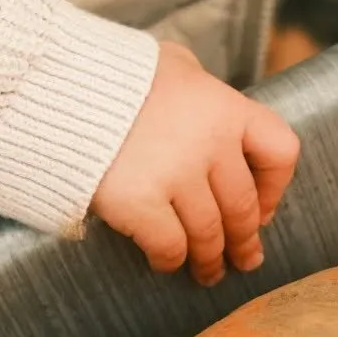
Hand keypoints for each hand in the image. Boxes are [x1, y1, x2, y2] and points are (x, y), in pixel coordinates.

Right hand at [92, 43, 300, 286]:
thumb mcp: (171, 64)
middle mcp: (210, 144)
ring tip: (207, 272)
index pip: (280, 152)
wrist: (57, 86)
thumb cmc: (114, 73)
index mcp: (225, 107)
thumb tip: (208, 107)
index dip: (274, 188)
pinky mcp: (139, 203)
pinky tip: (165, 263)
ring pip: (209, 234)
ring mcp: (176, 176)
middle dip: (244, 239)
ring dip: (210, 260)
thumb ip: (198, 88)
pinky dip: (170, 260)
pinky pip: (169, 246)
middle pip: (242, 206)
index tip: (262, 208)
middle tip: (242, 258)